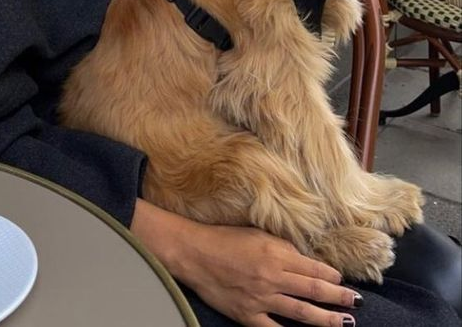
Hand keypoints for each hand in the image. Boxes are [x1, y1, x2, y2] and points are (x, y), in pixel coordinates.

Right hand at [131, 201, 360, 326]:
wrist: (196, 253)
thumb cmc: (226, 238)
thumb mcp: (259, 234)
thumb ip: (283, 248)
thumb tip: (305, 259)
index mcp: (276, 254)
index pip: (313, 268)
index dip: (332, 276)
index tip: (344, 281)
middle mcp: (272, 277)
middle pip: (313, 291)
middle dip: (338, 298)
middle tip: (357, 303)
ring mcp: (261, 299)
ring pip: (301, 313)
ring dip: (326, 319)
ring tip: (345, 323)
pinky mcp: (248, 315)